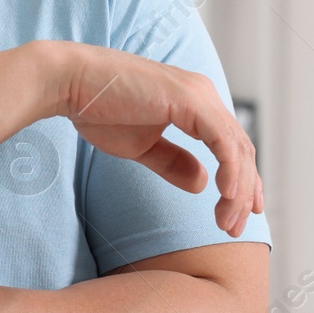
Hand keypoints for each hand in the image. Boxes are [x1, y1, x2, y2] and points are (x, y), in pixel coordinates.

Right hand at [48, 41, 263, 236]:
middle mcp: (203, 94)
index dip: (242, 181)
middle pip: (241, 149)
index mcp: (195, 103)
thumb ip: (173, 162)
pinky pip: (222, 141)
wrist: (70, 84)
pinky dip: (230, 169)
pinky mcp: (190, 100)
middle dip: (244, 193)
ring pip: (237, 148)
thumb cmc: (98, 109)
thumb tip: (203, 183)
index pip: (232, 145)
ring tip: (227, 221)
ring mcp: (199, 95)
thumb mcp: (142, 146)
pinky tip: (226, 194)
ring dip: (238, 190)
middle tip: (233, 228)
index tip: (239, 213)